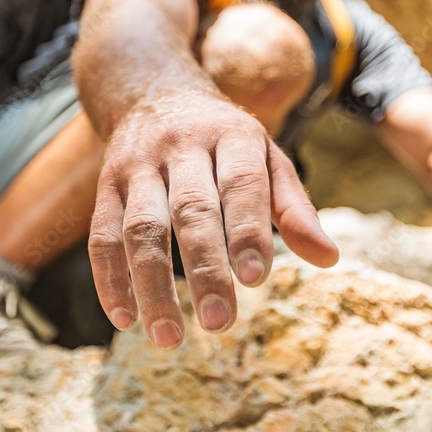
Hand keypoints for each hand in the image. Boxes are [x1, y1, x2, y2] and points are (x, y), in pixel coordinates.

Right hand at [87, 92, 338, 349]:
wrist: (155, 93)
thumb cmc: (226, 140)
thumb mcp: (267, 157)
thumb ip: (294, 207)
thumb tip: (329, 258)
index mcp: (231, 136)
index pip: (240, 184)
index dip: (247, 231)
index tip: (256, 280)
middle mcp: (181, 146)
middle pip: (190, 210)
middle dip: (204, 268)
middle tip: (220, 323)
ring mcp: (138, 165)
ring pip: (141, 228)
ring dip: (152, 286)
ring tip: (169, 338)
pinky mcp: (107, 185)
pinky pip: (102, 234)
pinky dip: (110, 280)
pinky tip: (126, 319)